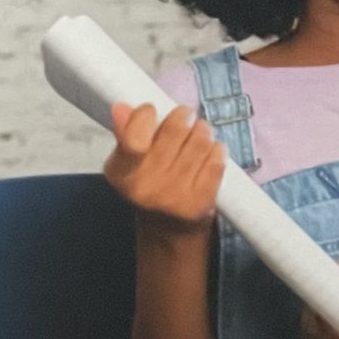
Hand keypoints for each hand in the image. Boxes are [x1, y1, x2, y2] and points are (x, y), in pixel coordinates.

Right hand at [103, 103, 224, 230]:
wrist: (168, 231)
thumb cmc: (149, 185)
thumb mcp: (129, 163)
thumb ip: (126, 133)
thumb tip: (122, 107)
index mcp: (122, 174)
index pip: (134, 136)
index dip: (146, 116)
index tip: (151, 113)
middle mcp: (145, 188)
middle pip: (175, 129)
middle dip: (184, 117)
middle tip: (185, 119)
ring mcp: (174, 196)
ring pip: (200, 141)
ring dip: (202, 132)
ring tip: (198, 136)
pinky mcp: (200, 202)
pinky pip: (216, 159)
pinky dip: (216, 151)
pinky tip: (209, 154)